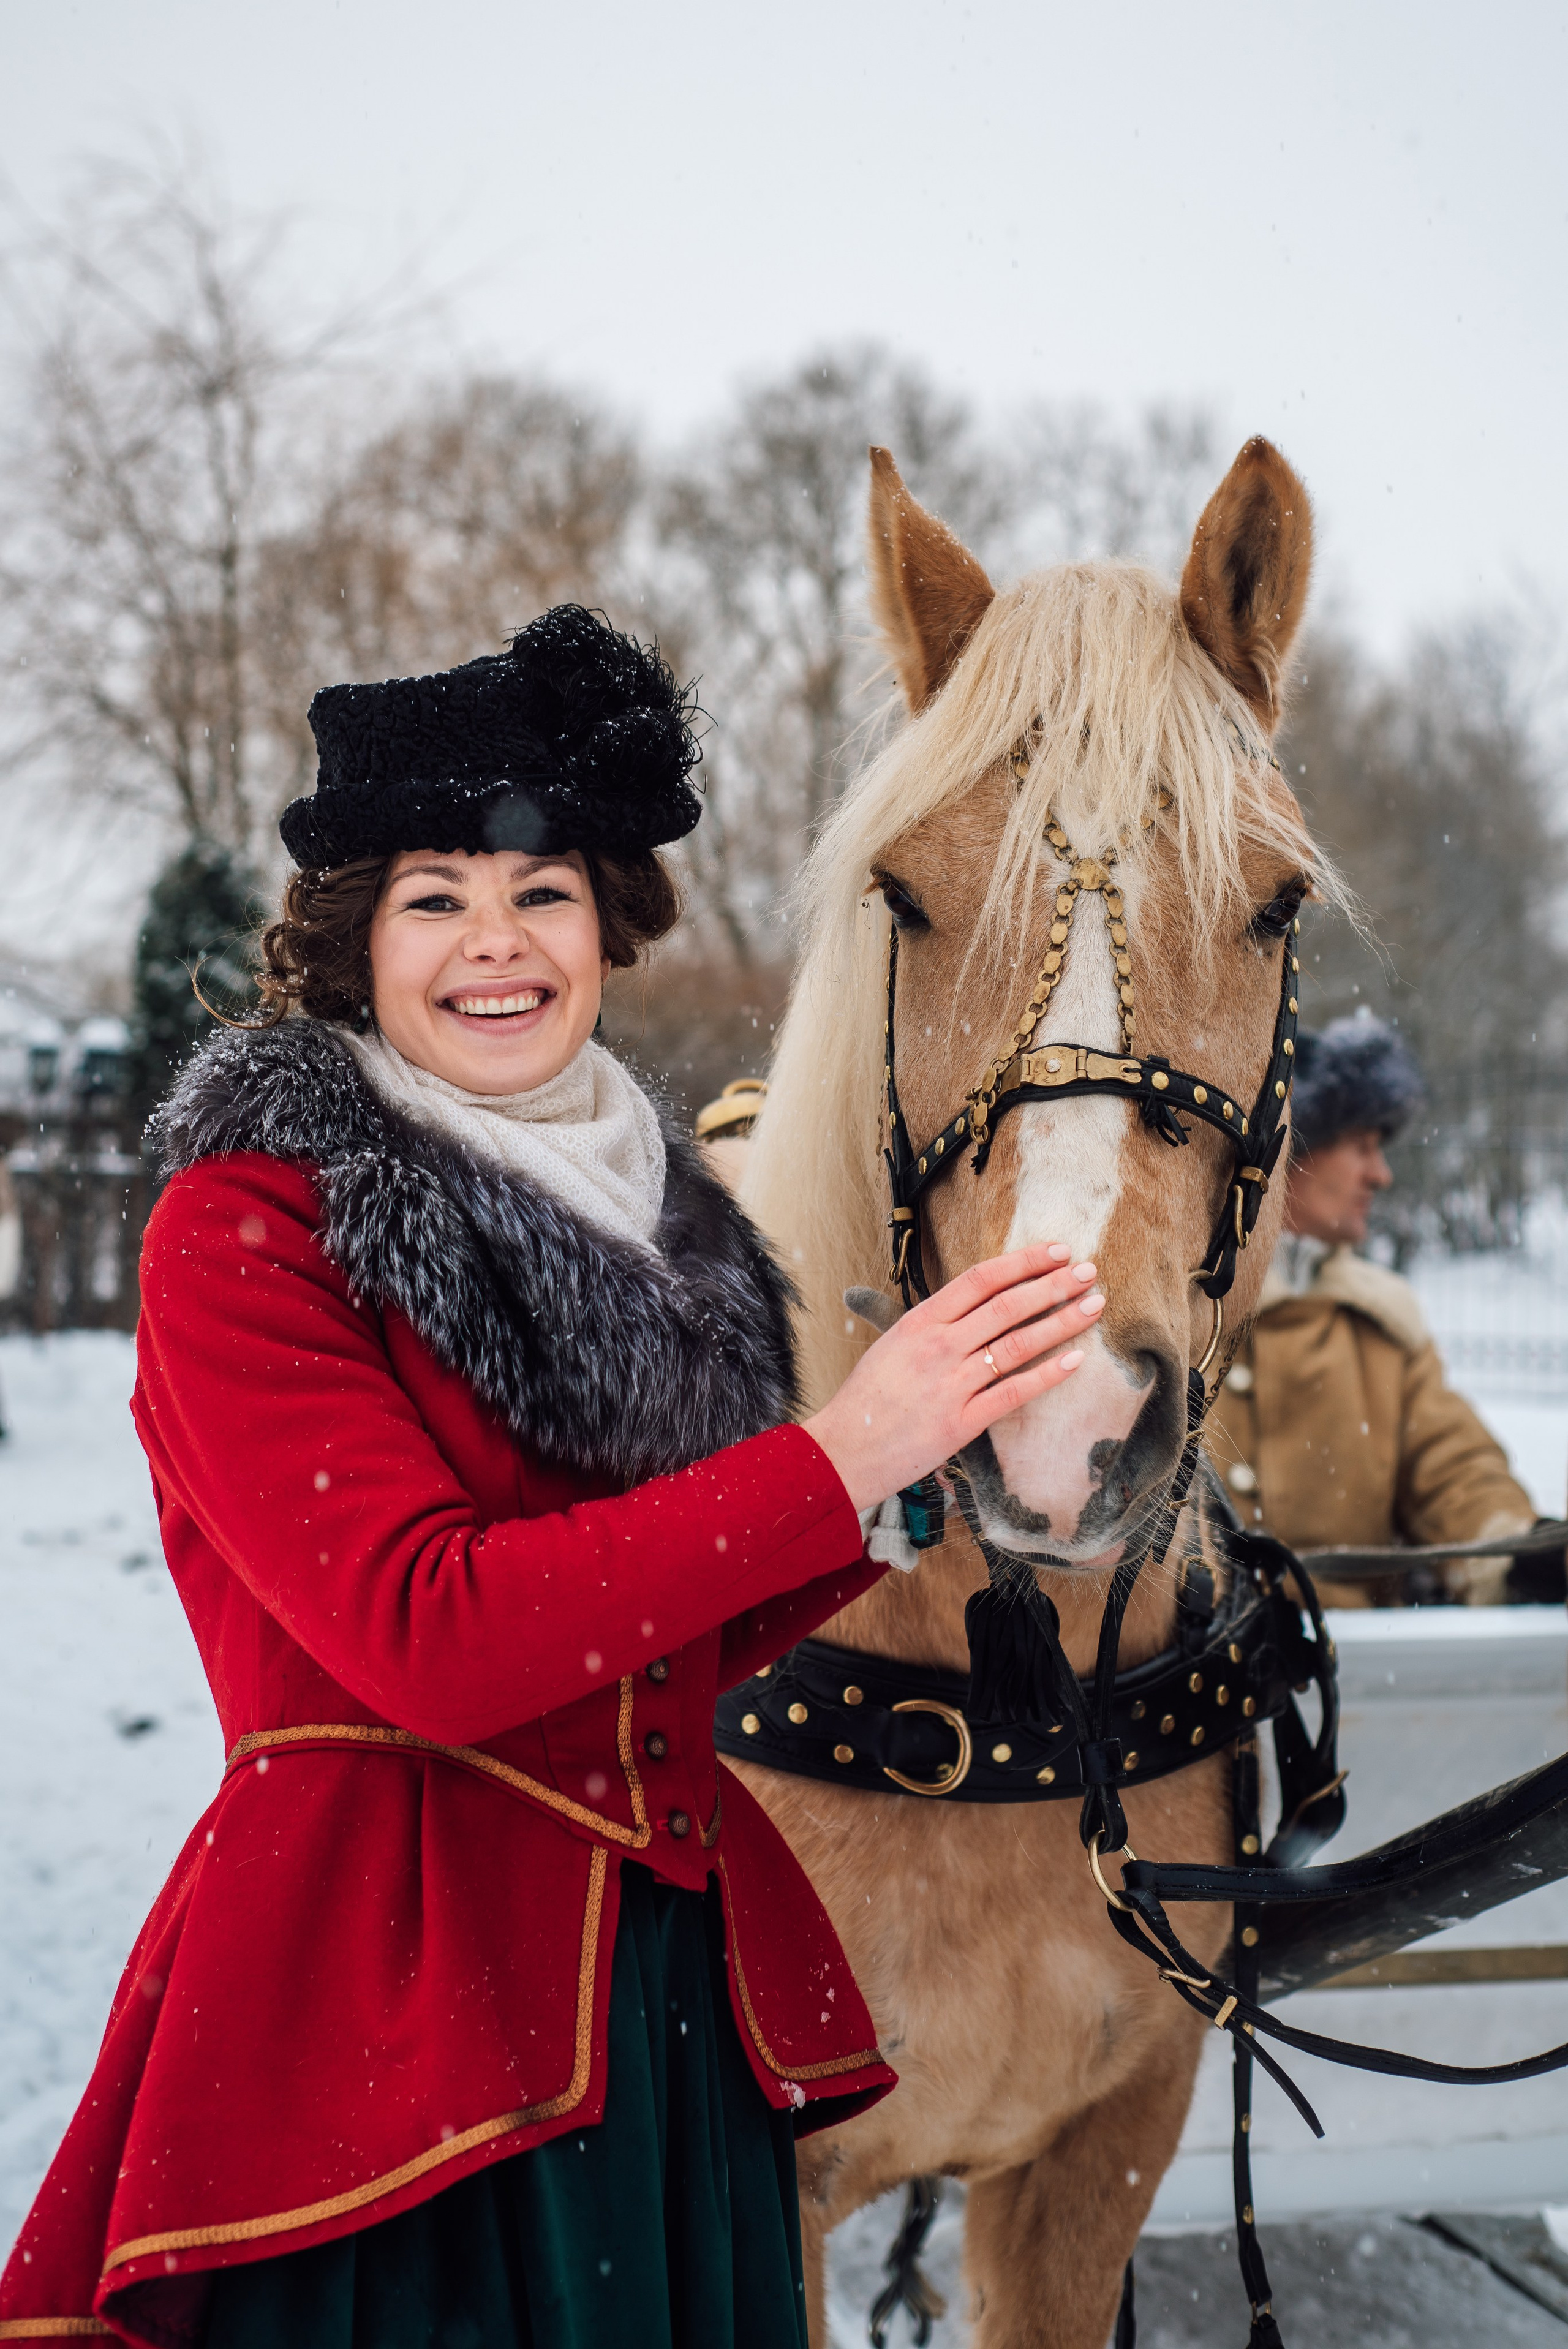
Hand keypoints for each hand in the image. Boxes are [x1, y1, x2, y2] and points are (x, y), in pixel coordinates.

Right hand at [802, 1243, 1103, 1512]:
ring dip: (1062, 1321)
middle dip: (1054, 1285)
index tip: (1056, 1250)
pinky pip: (1014, 1391)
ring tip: (1094, 1305)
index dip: (1023, 1261)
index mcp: (919, 1321)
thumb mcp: (892, 1346)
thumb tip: (972, 1305)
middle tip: (1089, 1271)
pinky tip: (1076, 1360)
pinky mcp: (962, 1422)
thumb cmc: (867, 1399)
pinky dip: (1049, 1373)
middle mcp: (938, 1346)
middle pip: (1007, 1305)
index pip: (981, 1279)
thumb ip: (932, 1325)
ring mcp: (951, 1384)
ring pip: (1018, 1343)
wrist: (842, 1451)